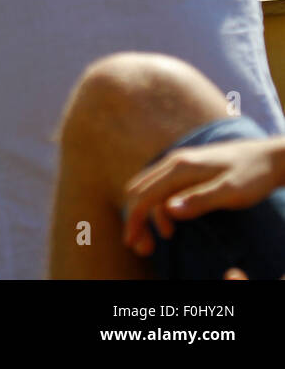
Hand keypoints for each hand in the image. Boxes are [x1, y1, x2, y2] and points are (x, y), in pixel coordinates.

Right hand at [122, 137, 283, 255]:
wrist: (270, 156)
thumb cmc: (253, 174)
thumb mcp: (232, 192)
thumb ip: (200, 200)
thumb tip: (168, 211)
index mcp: (180, 168)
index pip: (145, 195)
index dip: (134, 220)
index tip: (132, 242)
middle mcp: (173, 163)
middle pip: (139, 191)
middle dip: (135, 219)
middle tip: (141, 247)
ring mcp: (178, 165)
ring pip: (148, 191)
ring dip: (146, 216)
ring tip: (155, 242)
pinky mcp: (185, 171)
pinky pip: (161, 190)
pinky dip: (158, 210)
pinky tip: (169, 226)